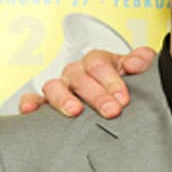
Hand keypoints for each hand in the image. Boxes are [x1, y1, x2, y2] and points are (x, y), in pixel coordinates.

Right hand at [19, 46, 155, 117]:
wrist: (115, 98)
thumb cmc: (123, 83)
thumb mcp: (136, 69)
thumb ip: (141, 60)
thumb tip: (137, 62)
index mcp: (97, 62)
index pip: (99, 64)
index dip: (112, 80)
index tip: (123, 98)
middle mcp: (76, 73)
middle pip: (79, 77)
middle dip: (97, 95)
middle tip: (112, 110)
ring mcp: (60, 87)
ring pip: (54, 86)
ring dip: (64, 98)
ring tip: (76, 111)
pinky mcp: (46, 103)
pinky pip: (33, 99)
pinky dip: (30, 103)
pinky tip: (31, 110)